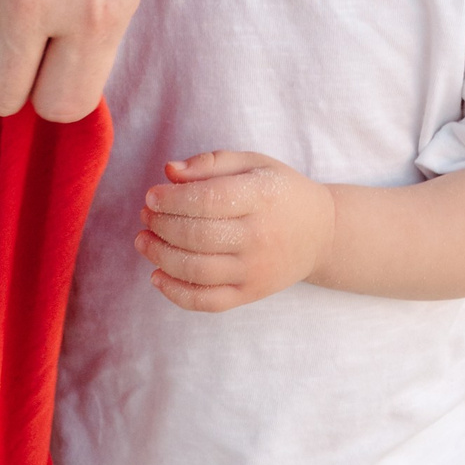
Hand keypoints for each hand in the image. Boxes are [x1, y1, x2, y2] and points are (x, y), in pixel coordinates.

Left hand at [137, 150, 336, 310]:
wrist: (321, 233)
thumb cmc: (279, 192)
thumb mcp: (253, 164)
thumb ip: (211, 163)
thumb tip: (169, 172)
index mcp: (262, 196)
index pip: (208, 200)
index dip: (172, 199)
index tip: (151, 196)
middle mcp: (260, 236)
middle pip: (198, 236)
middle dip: (161, 226)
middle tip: (145, 216)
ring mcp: (256, 269)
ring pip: (198, 270)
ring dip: (160, 256)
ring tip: (143, 241)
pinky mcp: (251, 293)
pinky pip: (208, 301)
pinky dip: (176, 293)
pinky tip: (157, 276)